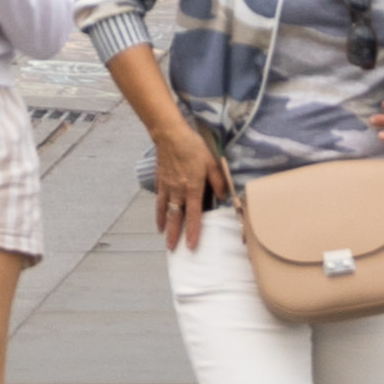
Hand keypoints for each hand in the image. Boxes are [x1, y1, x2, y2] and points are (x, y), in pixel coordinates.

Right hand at [147, 131, 220, 250]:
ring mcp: (167, 186)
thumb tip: (224, 198)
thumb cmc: (192, 147)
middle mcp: (178, 190)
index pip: (194, 215)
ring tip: (164, 236)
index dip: (193, 231)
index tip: (191, 246)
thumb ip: (218, 181)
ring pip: (165, 210)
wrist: (169, 134)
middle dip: (174, 234)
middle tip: (172, 249)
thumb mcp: (211, 162)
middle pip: (176, 217)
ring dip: (165, 224)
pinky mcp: (161, 180)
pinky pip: (160, 199)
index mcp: (193, 188)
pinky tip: (160, 215)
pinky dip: (159, 210)